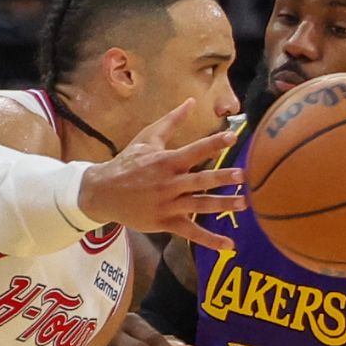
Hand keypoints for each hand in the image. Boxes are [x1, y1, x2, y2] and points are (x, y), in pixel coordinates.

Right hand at [78, 99, 244, 250]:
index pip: (194, 151)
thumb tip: (191, 101)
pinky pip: (190, 232)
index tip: (233, 138)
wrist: (102, 192)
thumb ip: (171, 121)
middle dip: (221, 178)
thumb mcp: (146, 138)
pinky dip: (210, 239)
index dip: (213, 144)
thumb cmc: (127, 163)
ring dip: (222, 205)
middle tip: (242, 175)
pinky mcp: (164, 223)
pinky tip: (229, 244)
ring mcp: (167, 205)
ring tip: (243, 204)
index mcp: (166, 161)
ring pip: (198, 205)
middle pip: (199, 181)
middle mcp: (168, 183)